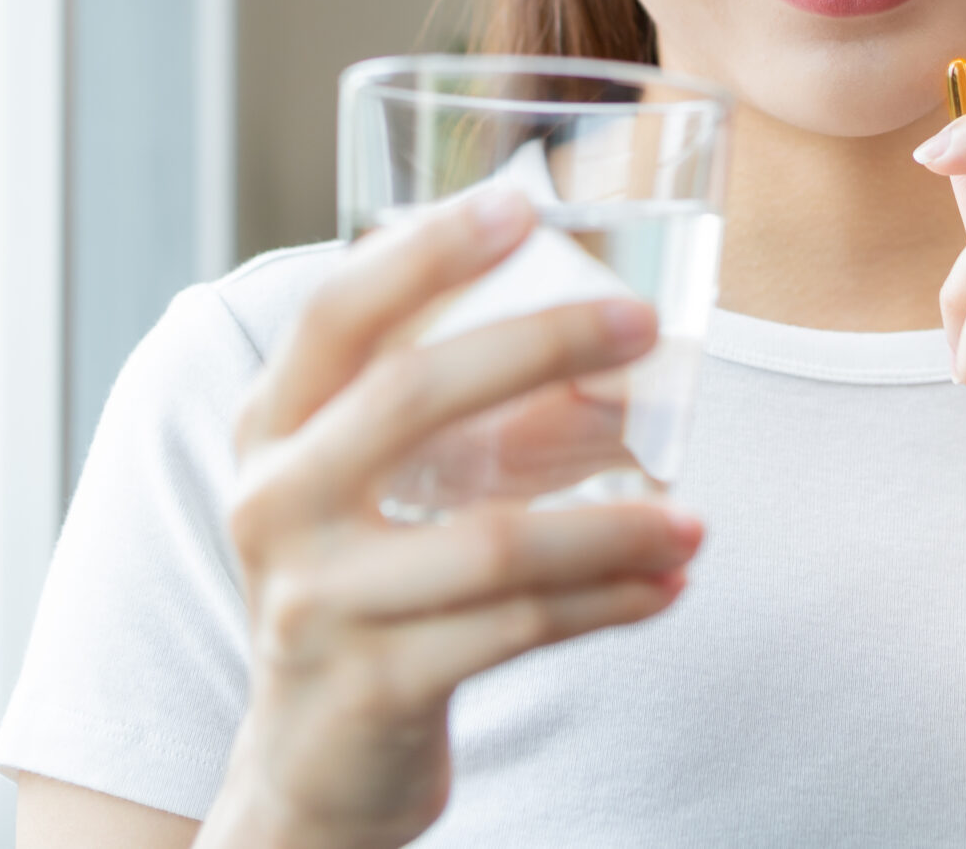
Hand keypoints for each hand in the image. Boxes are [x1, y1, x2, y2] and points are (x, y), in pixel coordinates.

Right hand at [203, 190, 702, 848]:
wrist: (310, 763)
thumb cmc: (366, 584)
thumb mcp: (371, 488)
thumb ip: (455, 410)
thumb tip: (615, 339)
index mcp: (270, 431)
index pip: (333, 315)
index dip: (422, 253)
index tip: (519, 202)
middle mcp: (273, 505)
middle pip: (411, 396)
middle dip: (542, 346)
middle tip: (645, 326)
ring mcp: (316, 602)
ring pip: (491, 541)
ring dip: (615, 526)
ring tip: (695, 519)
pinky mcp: (372, 686)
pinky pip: (517, 629)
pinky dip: (608, 601)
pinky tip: (669, 584)